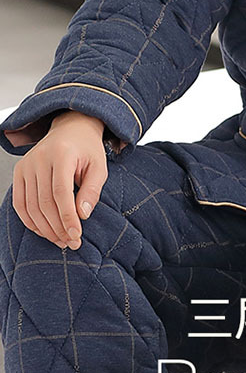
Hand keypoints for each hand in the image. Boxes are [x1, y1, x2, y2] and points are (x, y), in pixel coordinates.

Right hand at [11, 112, 107, 249]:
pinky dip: (30, 221)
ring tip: (61, 240)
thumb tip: (82, 215)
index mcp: (62, 153)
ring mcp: (26, 165)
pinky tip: (44, 231)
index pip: (61, 192)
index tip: (76, 235)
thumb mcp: (99, 167)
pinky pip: (19, 203)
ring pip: (30, 206)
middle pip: (44, 202)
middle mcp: (39, 158)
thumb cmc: (87, 149)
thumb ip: (92, 190)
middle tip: (71, 242)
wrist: (71, 129)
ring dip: (45, 228)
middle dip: (58, 227)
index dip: (67, 217)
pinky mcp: (19, 172)